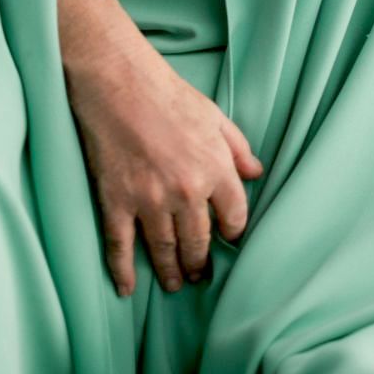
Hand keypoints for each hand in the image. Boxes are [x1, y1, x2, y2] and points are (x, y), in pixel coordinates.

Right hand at [64, 39, 263, 295]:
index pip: (234, 217)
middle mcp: (186, 192)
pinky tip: (127, 288)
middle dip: (200, 263)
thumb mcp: (216, 117)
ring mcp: (149, 201)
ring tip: (175, 284)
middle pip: (198, 241)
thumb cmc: (170, 96)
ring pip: (163, 249)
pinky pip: (120, 247)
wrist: (120, 85)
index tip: (229, 243)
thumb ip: (238, 149)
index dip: (233, 234)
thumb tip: (257, 173)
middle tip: (199, 276)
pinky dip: (123, 271)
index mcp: (215, 170)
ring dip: (170, 271)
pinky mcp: (116, 202)